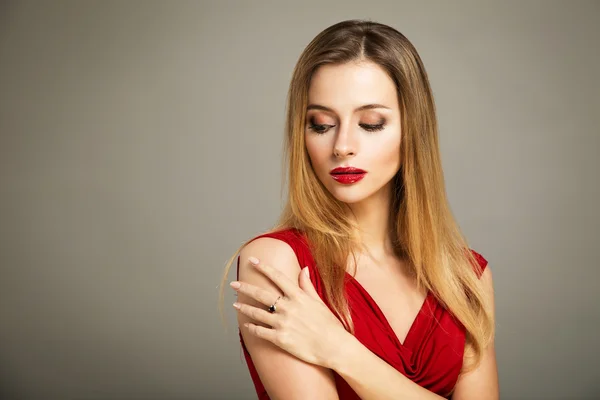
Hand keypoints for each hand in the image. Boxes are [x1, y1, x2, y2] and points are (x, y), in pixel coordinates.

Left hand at [230, 256, 347, 368]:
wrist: (334, 347)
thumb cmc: (329, 324)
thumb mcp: (319, 301)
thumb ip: (307, 285)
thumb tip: (304, 268)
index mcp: (298, 296)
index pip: (277, 277)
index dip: (263, 267)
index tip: (252, 260)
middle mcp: (288, 307)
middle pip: (261, 294)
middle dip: (245, 287)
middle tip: (234, 284)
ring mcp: (283, 323)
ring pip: (257, 313)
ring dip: (245, 308)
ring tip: (236, 305)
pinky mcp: (280, 339)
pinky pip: (261, 332)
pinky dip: (252, 328)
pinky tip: (246, 326)